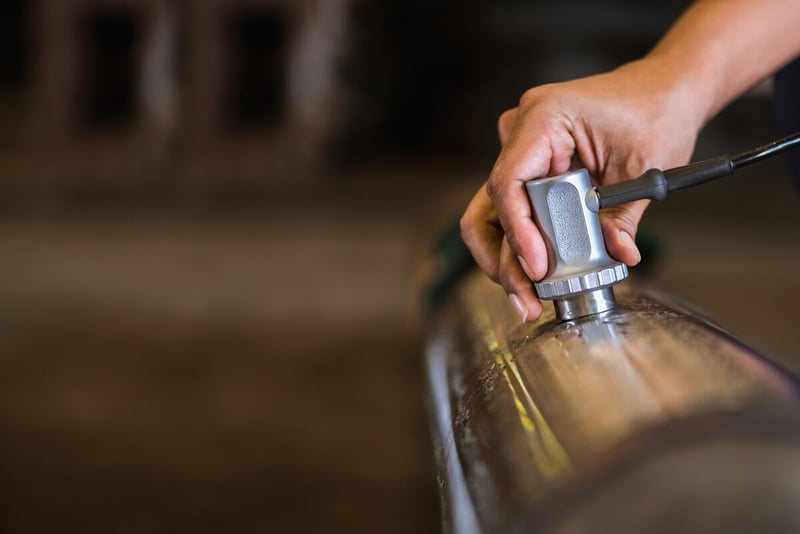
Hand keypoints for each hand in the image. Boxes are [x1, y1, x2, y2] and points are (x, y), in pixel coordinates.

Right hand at [460, 59, 700, 321]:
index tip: (537, 268)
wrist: (662, 93)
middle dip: (504, 260)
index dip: (517, 231)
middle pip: (489, 206)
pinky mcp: (529, 173)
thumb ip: (623, 217)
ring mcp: (520, 153)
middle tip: (526, 299)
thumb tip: (617, 257)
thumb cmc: (655, 112)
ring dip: (506, 260)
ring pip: (491, 216)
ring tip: (527, 298)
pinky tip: (537, 277)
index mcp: (543, 117)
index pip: (508, 181)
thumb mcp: (646, 167)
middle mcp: (520, 134)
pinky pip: (512, 215)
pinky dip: (521, 247)